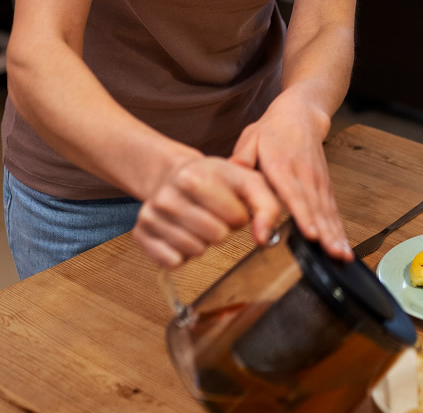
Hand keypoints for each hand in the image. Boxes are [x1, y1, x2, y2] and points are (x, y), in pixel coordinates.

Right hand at [133, 154, 282, 267]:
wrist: (176, 175)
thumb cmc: (215, 179)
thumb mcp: (247, 180)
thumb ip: (266, 206)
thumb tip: (263, 239)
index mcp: (193, 177)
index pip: (235, 218)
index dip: (239, 215)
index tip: (232, 204)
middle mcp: (166, 196)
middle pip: (215, 236)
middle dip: (223, 229)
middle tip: (216, 214)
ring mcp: (150, 216)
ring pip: (194, 251)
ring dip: (204, 242)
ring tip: (201, 222)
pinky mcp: (141, 235)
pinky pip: (172, 262)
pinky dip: (184, 254)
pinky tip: (184, 234)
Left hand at [231, 84, 352, 260]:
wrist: (302, 113)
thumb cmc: (274, 129)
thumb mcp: (251, 138)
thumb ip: (242, 160)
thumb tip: (231, 178)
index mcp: (283, 165)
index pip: (295, 193)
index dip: (303, 215)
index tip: (310, 235)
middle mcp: (305, 174)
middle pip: (317, 207)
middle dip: (325, 233)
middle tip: (332, 255)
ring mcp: (318, 180)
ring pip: (328, 211)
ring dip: (336, 234)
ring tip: (342, 256)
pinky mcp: (325, 185)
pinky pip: (332, 210)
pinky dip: (339, 229)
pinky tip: (342, 247)